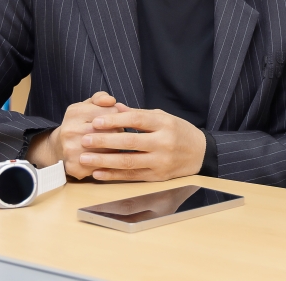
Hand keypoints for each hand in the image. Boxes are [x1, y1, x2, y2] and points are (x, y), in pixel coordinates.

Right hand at [26, 92, 123, 178]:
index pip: (111, 112)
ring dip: (115, 148)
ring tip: (110, 145)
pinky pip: (102, 165)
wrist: (60, 146)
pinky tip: (103, 159)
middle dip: (118, 132)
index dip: (117, 116)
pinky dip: (107, 163)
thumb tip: (110, 100)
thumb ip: (101, 98)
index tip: (113, 120)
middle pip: (112, 131)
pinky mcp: (75, 167)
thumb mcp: (88, 105)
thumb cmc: (80, 123)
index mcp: (74, 112)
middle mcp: (70, 131)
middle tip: (115, 134)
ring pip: (109, 150)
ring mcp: (71, 150)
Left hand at [78, 104, 206, 181]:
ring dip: (104, 160)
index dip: (115, 120)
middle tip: (85, 139)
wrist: (200, 153)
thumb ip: (140, 114)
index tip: (96, 121)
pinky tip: (98, 173)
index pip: (137, 119)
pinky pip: (132, 176)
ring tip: (85, 157)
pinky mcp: (158, 176)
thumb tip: (115, 108)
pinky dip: (113, 175)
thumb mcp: (164, 117)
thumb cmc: (179, 131)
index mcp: (165, 123)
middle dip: (104, 140)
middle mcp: (164, 142)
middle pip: (130, 141)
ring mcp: (161, 161)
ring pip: (128, 161)